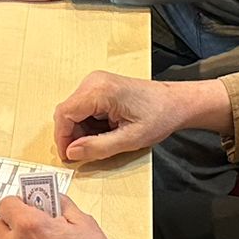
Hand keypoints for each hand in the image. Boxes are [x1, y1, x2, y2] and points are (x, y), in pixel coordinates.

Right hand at [51, 70, 231, 163]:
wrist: (175, 103)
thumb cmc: (159, 116)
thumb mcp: (129, 139)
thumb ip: (97, 147)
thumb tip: (71, 152)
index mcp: (99, 90)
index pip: (64, 114)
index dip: (62, 138)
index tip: (69, 156)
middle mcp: (94, 81)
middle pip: (67, 112)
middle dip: (73, 136)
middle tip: (87, 153)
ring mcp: (96, 82)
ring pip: (74, 112)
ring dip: (82, 131)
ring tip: (104, 141)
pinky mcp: (100, 87)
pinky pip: (83, 108)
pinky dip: (89, 124)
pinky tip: (107, 131)